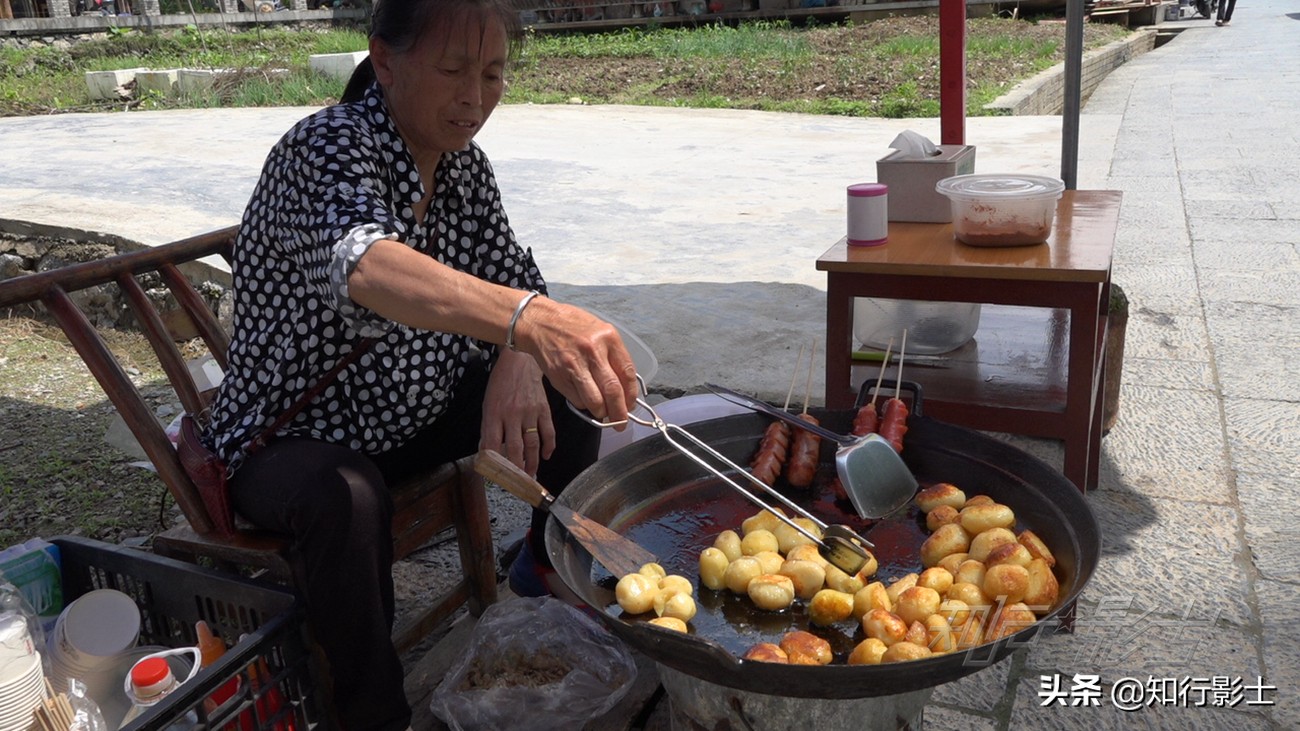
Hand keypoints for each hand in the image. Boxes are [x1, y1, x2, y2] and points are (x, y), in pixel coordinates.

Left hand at [480, 349, 552, 475]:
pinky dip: (549, 446)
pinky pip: (548, 431)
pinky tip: (547, 456)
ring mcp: (530, 412)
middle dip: (516, 468)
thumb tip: (486, 450)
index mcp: (494, 413)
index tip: (495, 475)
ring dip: (532, 462)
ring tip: (531, 475)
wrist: (521, 361)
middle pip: (514, 448)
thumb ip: (488, 427)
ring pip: (532, 443)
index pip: (491, 443)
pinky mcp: (544, 409)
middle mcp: (512, 415)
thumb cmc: (501, 382)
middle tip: (518, 482)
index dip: (493, 462)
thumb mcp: (488, 403)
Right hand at [512, 298, 638, 427]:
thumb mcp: (599, 331)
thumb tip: (625, 387)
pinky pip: (577, 400)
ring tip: (603, 413)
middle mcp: (593, 351)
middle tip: (620, 422)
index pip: (627, 373)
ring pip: (595, 401)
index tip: (630, 405)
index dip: (631, 395)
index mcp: (608, 338)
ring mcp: (574, 365)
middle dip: (619, 412)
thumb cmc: (572, 326)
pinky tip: (585, 399)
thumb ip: (613, 356)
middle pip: (613, 391)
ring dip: (601, 413)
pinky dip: (584, 405)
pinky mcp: (559, 376)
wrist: (540, 322)